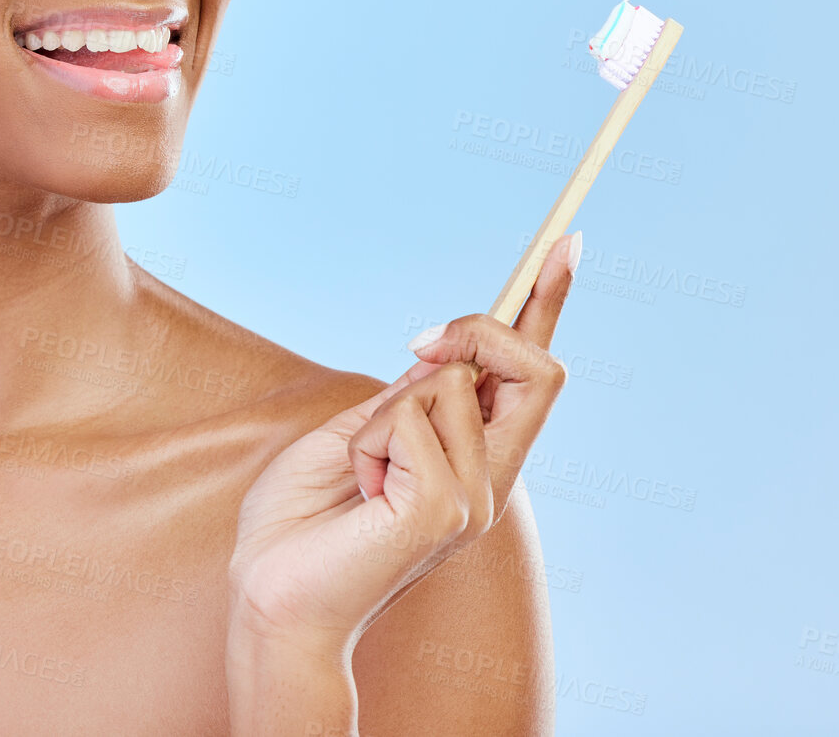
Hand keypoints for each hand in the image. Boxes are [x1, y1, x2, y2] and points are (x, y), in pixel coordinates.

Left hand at [226, 231, 578, 655]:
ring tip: (359, 470)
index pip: (530, 374)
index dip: (548, 304)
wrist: (270, 596)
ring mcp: (476, 498)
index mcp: (475, 459)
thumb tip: (446, 351)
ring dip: (382, 411)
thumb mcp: (356, 433)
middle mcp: (491, 478)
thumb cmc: (302, 521)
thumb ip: (409, 398)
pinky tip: (357, 489)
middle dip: (477, 331)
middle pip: (536, 367)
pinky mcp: (443, 511)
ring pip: (447, 383)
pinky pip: (406, 420)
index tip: (567, 241)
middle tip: (412, 345)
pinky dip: (366, 440)